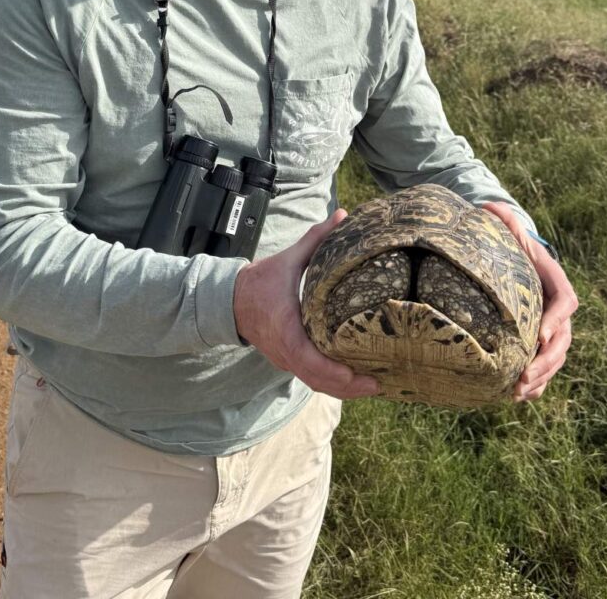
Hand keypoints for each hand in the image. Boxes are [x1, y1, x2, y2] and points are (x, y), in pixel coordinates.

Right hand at [233, 211, 379, 399]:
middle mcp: (284, 349)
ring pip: (314, 383)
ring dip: (342, 389)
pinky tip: (353, 380)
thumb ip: (317, 239)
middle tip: (376, 384)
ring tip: (372, 386)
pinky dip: (331, 383)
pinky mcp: (287, 361)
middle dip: (346, 387)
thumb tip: (343, 215)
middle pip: (316, 379)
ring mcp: (285, 358)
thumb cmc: (261, 280)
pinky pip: (310, 378)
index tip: (352, 374)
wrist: (230, 300)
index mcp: (285, 326)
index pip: (306, 357)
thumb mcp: (289, 258)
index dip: (330, 370)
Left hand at [481, 202, 577, 402]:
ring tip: (518, 393)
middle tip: (524, 376)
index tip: (541, 335)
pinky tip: (519, 398)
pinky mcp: (540, 344)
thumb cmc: (510, 245)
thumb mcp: (507, 230)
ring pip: (554, 359)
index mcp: (555, 282)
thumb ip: (503, 221)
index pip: (564, 302)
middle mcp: (558, 310)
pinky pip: (545, 368)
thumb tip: (489, 208)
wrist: (514, 260)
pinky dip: (536, 385)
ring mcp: (552, 329)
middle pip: (561, 339)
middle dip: (545, 361)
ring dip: (540, 378)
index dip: (556, 319)